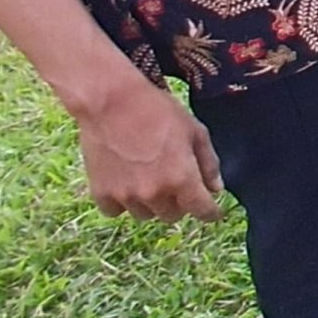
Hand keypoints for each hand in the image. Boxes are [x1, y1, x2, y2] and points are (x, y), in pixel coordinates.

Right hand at [75, 76, 223, 221]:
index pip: (202, 211)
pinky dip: (122, 201)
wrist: (111, 102)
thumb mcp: (194, 130)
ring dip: (151, 202)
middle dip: (179, 202)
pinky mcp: (101, 194)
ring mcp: (126, 196)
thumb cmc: (158, 111)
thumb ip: (208, 163)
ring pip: (146, 215)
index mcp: (182, 179)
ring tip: (148, 175)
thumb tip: (216, 189)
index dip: (210, 212)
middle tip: (175, 181)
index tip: (212, 211)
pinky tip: (125, 180)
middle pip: (173, 215)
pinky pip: (116, 211)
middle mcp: (155, 193)